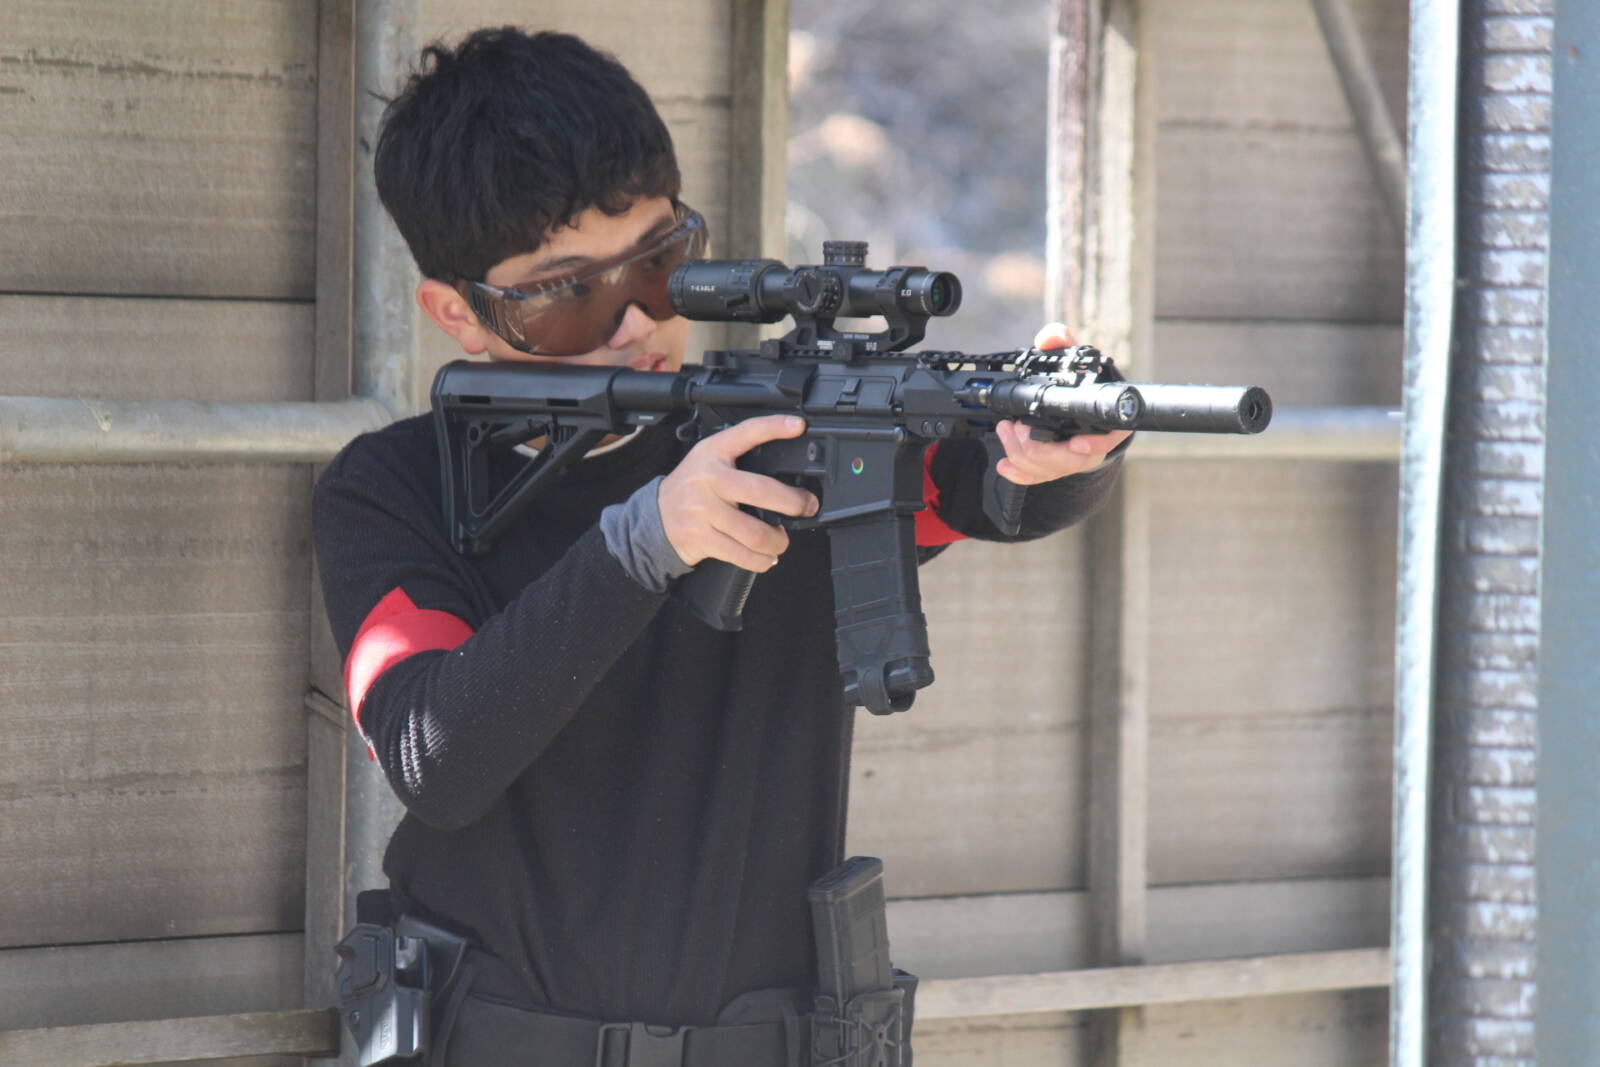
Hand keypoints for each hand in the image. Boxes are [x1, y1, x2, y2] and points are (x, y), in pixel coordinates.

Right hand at [658, 415, 820, 570]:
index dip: (774, 427)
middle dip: (793, 503)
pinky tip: (765, 557)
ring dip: (778, 541)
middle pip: (761, 491)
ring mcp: (703, 511)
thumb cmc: (693, 487)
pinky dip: (761, 561)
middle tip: (806, 506)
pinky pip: (741, 555)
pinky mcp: (701, 538)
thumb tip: (788, 475)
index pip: (746, 433)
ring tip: (780, 540)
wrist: (655, 517)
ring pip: (755, 533)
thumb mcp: (710, 460)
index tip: (799, 425)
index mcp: (714, 453)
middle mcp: (708, 479)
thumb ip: (740, 459)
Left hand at [994, 322, 1132, 484]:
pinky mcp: (1055, 469)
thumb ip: (1063, 344)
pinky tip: (1004, 466)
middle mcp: (1092, 446)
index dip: (1094, 444)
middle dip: (1038, 447)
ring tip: (1005, 432)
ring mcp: (1072, 461)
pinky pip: (1038, 479)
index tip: (1075, 443)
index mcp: (1106, 422)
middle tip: (1015, 427)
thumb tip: (1052, 336)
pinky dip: (1019, 474)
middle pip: (1070, 460)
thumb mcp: (1074, 361)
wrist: (1081, 410)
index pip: (1109, 439)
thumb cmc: (1082, 385)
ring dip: (1021, 454)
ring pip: (1050, 470)